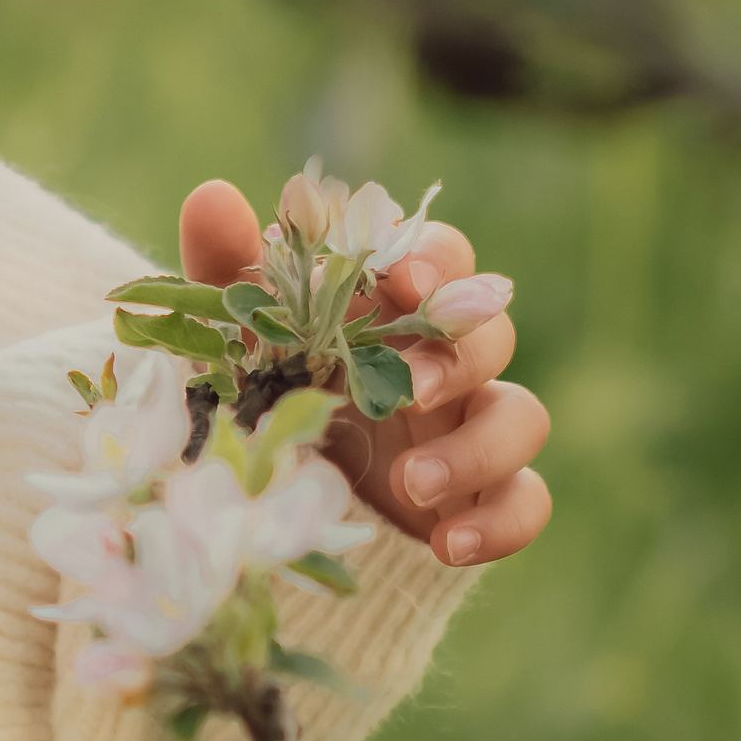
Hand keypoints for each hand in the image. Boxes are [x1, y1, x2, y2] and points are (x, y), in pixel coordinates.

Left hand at [178, 179, 551, 566]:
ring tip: (410, 484)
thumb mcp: (239, 336)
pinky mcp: (480, 496)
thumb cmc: (269, 388)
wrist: (278, 493)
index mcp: (396, 308)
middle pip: (493, 331)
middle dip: (459, 355)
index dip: (436, 262)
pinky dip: (501, 522)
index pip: (444, 258)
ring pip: (523, 416)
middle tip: (408, 390)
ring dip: (477, 448)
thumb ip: (228, 267)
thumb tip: (213, 195)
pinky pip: (527, 501)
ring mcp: (469, 427)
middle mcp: (445, 360)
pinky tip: (448, 546)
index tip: (404, 280)